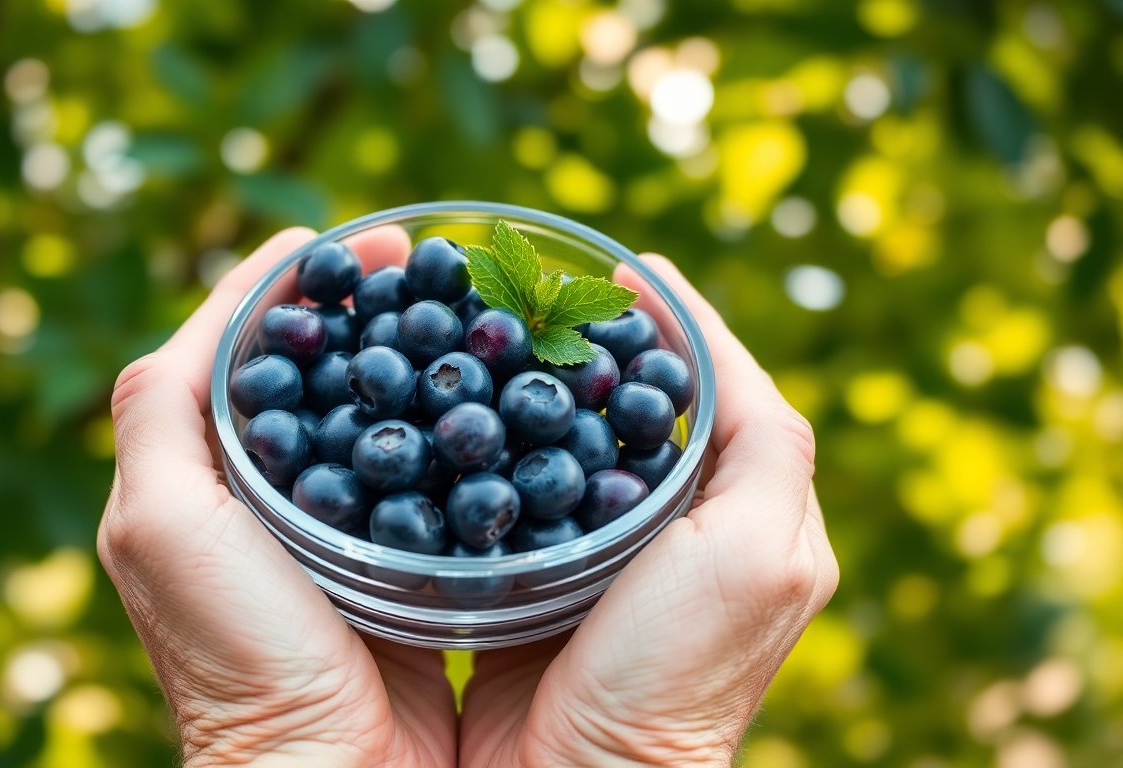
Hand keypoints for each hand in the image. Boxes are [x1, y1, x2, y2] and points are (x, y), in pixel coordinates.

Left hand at [98, 228, 455, 767]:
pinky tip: (501, 395)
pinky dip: (464, 419)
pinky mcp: (413, 559)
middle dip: (379, 300)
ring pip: (388, 408)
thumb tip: (232, 303)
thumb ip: (157, 411)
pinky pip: (438, 466)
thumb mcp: (160, 519)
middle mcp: (280, 487)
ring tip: (478, 310)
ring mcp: (352, 522)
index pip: (256, 340)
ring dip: (427, 351)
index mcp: (215, 468)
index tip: (378, 236)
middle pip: (328, 364)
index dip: (307, 277)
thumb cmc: (231, 647)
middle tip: (441, 260)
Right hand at [458, 254, 839, 766]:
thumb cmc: (682, 668)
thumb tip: (707, 333)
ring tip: (502, 334)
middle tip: (544, 293)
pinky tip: (464, 412)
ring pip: (575, 437)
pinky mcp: (536, 574)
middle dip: (601, 341)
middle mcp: (675, 523)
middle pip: (642, 403)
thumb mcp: (761, 549)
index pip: (714, 384)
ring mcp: (602, 549)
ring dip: (543, 382)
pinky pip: (520, 486)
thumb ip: (766, 443)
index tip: (617, 267)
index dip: (671, 320)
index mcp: (742, 509)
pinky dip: (498, 440)